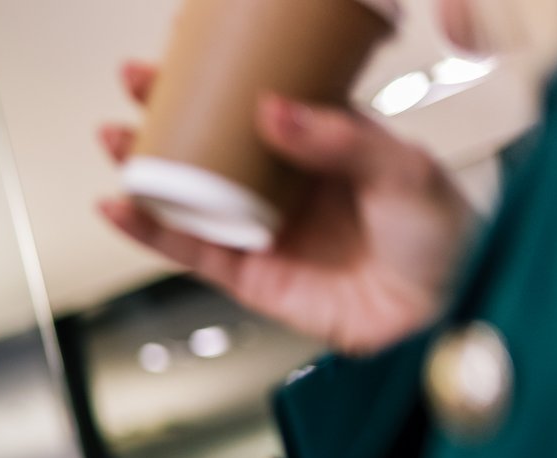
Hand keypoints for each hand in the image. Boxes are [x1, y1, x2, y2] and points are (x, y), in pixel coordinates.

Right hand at [98, 60, 475, 353]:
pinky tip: (120, 206)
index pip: (258, 99)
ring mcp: (259, 227)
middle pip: (209, 141)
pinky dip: (146, 230)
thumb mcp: (400, 167)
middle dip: (167, 112)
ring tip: (116, 139)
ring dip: (145, 166)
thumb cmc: (439, 236)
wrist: (441, 310)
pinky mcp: (245, 273)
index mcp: (321, 143)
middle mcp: (283, 183)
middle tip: (137, 84)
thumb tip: (275, 109)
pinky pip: (185, 249)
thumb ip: (338, 138)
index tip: (186, 48)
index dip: (221, 74)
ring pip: (186, 192)